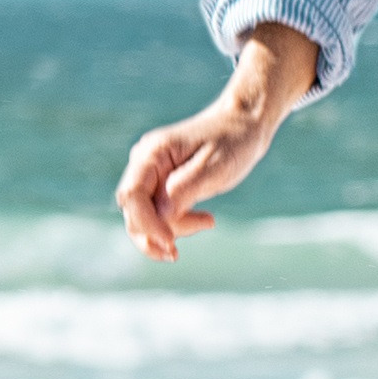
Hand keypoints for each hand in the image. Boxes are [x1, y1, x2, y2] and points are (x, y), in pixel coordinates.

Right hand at [120, 37, 314, 258]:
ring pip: (145, 217)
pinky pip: (161, 214)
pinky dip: (179, 224)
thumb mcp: (215, 166)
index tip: (170, 243)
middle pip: (133, 211)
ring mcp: (152, 174)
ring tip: (209, 221)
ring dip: (171, 230)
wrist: (244, 125)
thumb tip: (161, 216)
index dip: (147, 224)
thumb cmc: (233, 140)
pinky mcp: (164, 185)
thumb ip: (185, 189)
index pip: (133, 195)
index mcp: (152, 153)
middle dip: (154, 235)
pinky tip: (207, 219)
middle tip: (177, 254)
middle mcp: (145, 163)